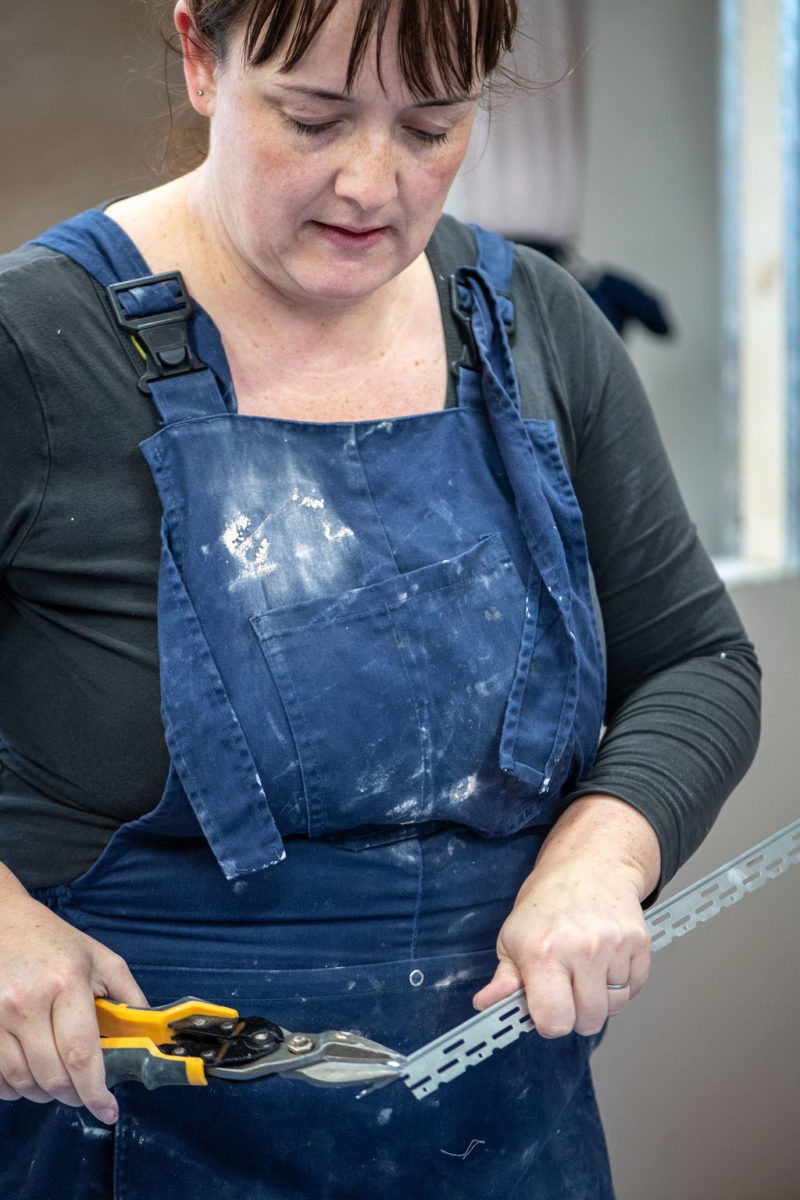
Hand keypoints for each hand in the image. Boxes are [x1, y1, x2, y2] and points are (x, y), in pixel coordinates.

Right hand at [0, 886, 146, 1123]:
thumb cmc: (55, 942)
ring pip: (22, 1081)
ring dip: (44, 1094)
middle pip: (52, 1076)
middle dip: (74, 1095)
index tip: (108, 1110)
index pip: (82, 1054)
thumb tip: (147, 1035)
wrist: (3, 921)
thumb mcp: (101, 959)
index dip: (96, 1092)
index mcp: (67, 983)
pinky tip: (28, 1078)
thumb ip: (128, 996)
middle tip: (84, 1094)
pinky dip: (12, 1088)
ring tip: (58, 1084)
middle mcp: (28, 1001)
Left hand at [472, 795, 658, 1036]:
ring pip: (613, 1007)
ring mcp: (614, 945)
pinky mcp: (639, 942)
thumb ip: (504, 979)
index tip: (546, 1009)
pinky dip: (620, 984)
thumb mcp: (513, 937)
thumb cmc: (547, 902)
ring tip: (585, 968)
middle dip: (576, 1014)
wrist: (588, 864)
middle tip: (566, 987)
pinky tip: (605, 961)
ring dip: (600, 998)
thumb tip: (486, 1005)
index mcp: (543, 952)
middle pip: (588, 1021)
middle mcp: (581, 949)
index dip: (549, 1023)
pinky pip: (634, 989)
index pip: (555, 1022)